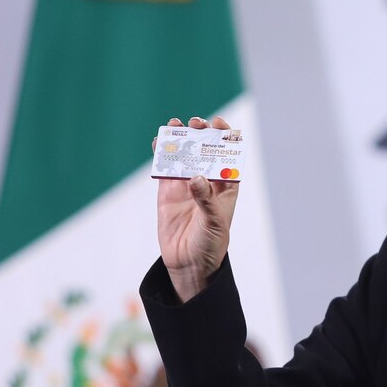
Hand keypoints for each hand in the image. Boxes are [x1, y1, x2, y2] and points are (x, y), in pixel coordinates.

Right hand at [153, 116, 239, 301]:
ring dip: (181, 140)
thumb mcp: (213, 222)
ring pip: (185, 156)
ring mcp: (187, 186)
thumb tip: (196, 177)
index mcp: (226, 187)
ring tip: (175, 124)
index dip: (226, 138)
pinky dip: (162, 154)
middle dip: (202, 134)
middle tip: (196, 123)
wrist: (188, 263)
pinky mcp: (168, 193)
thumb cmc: (210, 243)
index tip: (219, 125)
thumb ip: (206, 200)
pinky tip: (158, 141)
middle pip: (206, 151)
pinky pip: (165, 168)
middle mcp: (207, 183)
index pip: (229, 157)